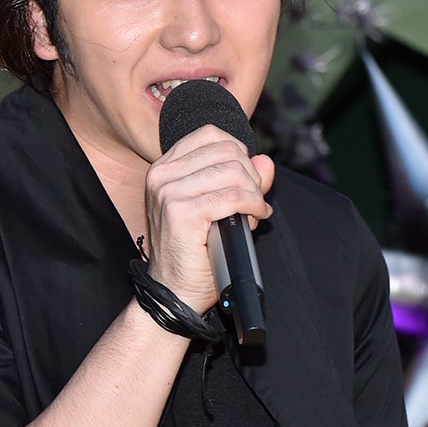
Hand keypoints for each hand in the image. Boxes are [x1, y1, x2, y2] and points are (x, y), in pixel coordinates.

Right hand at [143, 124, 274, 312]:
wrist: (175, 291)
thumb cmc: (195, 252)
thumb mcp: (220, 208)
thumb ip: (243, 180)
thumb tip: (265, 161)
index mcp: (164, 168)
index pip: (211, 135)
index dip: (239, 152)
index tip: (246, 178)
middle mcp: (162, 175)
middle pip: (227, 150)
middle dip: (251, 174)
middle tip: (254, 200)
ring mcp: (168, 192)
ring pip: (234, 171)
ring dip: (254, 192)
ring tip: (254, 211)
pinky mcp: (181, 212)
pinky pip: (233, 197)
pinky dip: (253, 206)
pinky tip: (255, 217)